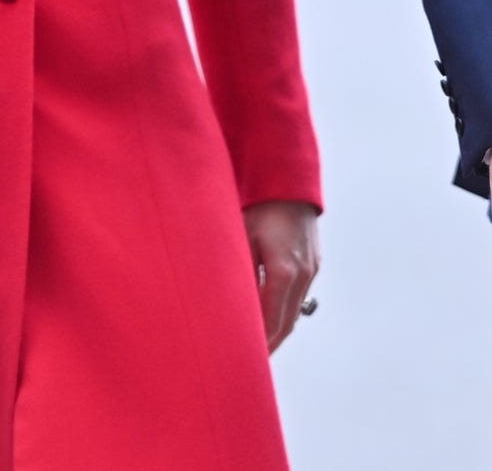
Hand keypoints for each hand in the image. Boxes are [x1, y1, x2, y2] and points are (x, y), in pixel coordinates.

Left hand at [242, 199, 319, 353]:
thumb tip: (230, 303)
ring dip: (279, 329)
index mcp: (283, 271)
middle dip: (270, 344)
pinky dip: (285, 311)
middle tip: (253, 363)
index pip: (271, 321)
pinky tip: (271, 314)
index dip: (259, 343)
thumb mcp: (241, 235)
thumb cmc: (259, 205)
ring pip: (295, 311)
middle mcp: (302, 275)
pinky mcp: (313, 262)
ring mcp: (311, 269)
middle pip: (286, 323)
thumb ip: (238, 271)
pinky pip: (299, 296)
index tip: (245, 359)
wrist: (288, 181)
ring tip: (261, 345)